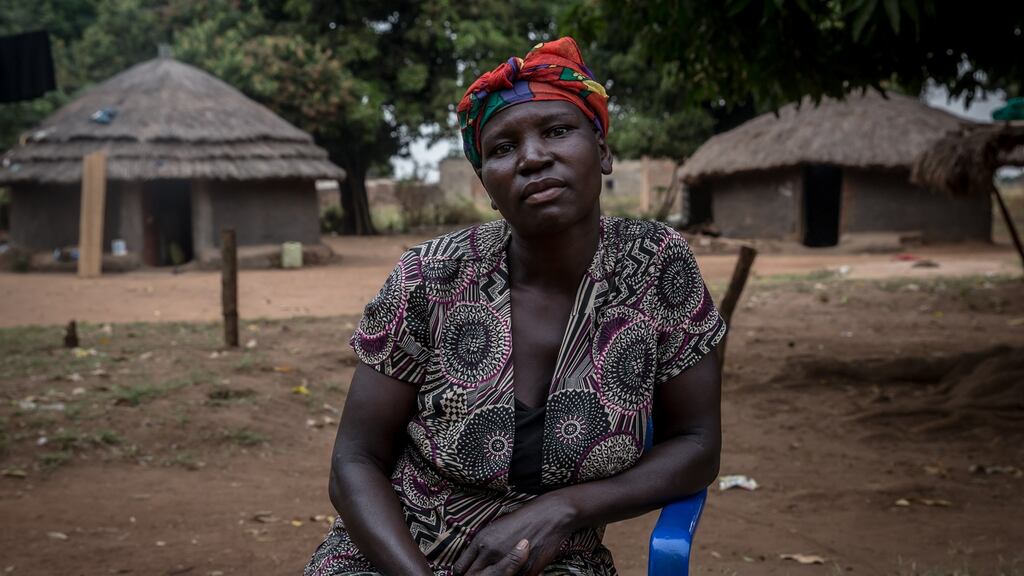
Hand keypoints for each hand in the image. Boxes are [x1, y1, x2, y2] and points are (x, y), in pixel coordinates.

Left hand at [453, 495, 575, 575]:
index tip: (469, 575)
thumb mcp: (497, 527)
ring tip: (503, 573)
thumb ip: (483, 545)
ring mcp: (506, 562)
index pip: (460, 567)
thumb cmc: (524, 518)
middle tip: (483, 575)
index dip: (464, 574)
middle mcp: (490, 551)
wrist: (550, 514)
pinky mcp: (525, 570)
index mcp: (481, 540)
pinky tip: (518, 572)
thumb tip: (474, 561)